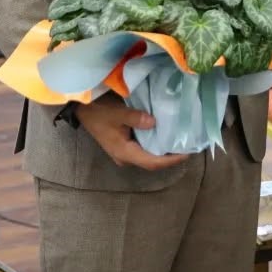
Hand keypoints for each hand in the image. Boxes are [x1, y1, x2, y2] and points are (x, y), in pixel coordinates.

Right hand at [73, 96, 190, 171]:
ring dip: (164, 151)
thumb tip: (154, 122)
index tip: (187, 154)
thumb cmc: (99, 111)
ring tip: (181, 142)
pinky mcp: (124, 144)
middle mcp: (125, 156)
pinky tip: (166, 135)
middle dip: (170, 157)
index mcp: (124, 152)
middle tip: (189, 147)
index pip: (152, 162)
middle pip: (152, 162)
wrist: (81, 109)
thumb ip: (135, 118)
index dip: (171, 160)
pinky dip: (156, 144)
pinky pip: (144, 148)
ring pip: (148, 156)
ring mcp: (124, 152)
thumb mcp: (117, 112)